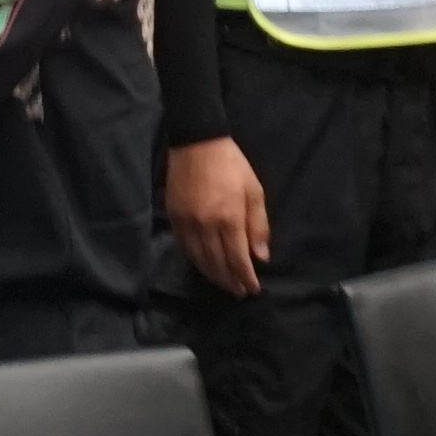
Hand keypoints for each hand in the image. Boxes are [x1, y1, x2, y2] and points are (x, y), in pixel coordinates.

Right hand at [166, 138, 273, 298]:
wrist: (196, 142)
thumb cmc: (232, 165)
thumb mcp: (254, 191)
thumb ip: (258, 226)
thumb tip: (261, 257)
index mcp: (229, 218)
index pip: (238, 259)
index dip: (246, 277)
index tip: (253, 289)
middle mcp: (206, 226)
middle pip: (217, 264)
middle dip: (230, 281)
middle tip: (239, 292)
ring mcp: (187, 223)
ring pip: (199, 260)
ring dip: (213, 276)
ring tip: (224, 284)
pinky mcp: (174, 218)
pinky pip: (185, 248)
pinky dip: (196, 262)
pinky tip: (204, 266)